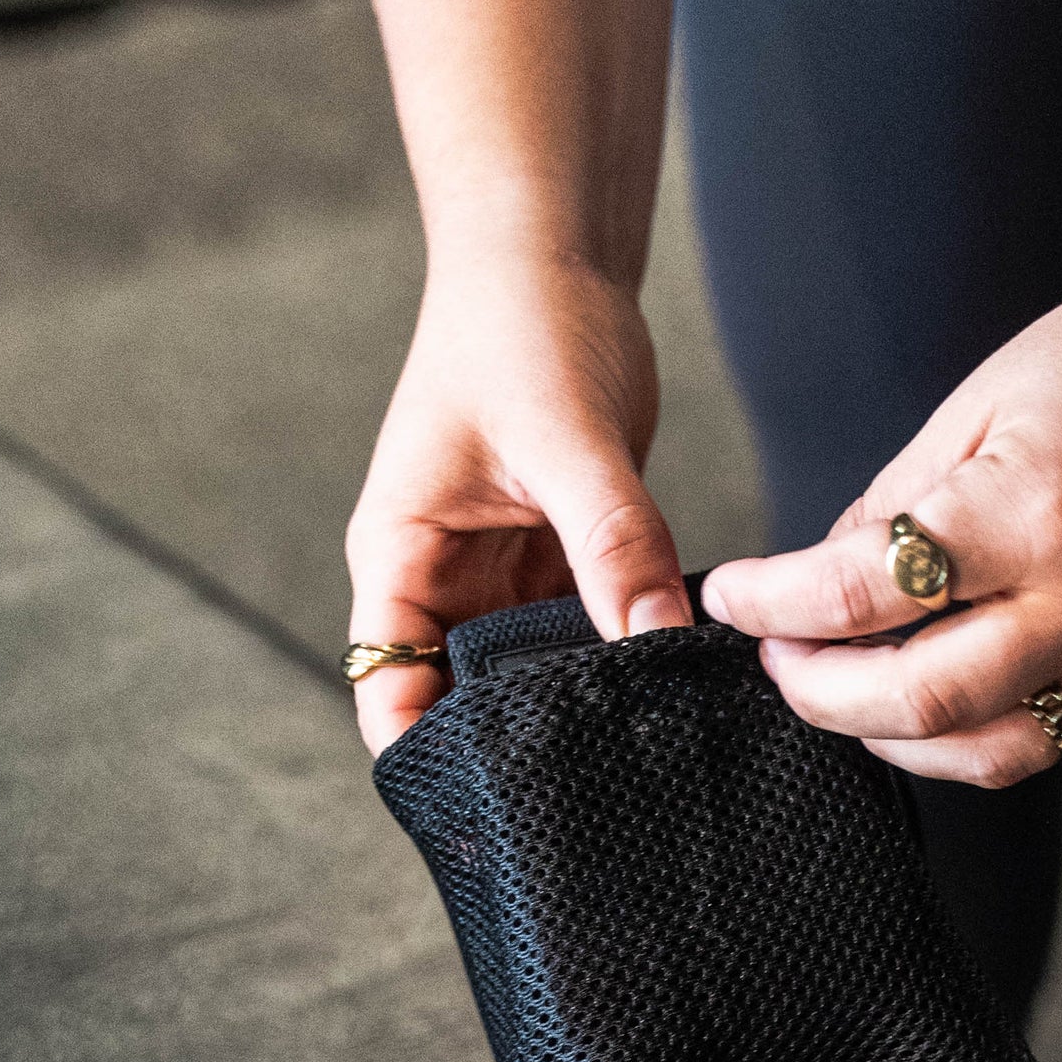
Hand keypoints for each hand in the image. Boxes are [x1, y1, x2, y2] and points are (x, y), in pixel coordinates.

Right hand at [344, 251, 690, 754]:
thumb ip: (611, 542)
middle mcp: (443, 579)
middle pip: (463, 697)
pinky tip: (674, 687)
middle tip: (599, 796)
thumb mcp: (568, 438)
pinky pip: (591, 631)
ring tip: (645, 754)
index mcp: (399, 556)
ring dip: (584, 705)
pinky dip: (624, 658)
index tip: (497, 806)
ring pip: (537, 673)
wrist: (556, 255)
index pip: (388, 688)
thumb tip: (657, 643)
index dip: (428, 754)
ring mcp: (505, 574)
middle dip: (519, 745)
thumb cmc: (523, 323)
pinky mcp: (565, 558)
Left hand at [699, 268, 1061, 784]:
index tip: (730, 598)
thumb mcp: (986, 403)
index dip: (776, 604)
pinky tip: (922, 700)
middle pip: (915, 702)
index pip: (864, 589)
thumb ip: (896, 504)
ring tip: (839, 689)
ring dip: (887, 737)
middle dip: (817, 693)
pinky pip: (1043, 737)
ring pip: (981, 751)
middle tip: (773, 661)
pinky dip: (966, 735)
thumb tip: (820, 581)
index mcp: (1033, 507)